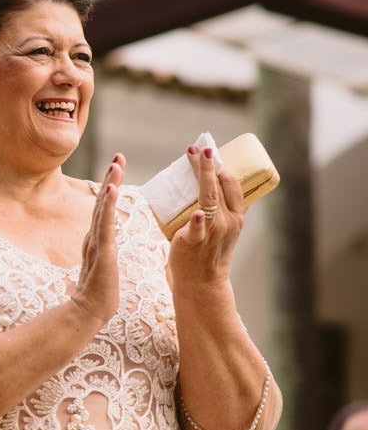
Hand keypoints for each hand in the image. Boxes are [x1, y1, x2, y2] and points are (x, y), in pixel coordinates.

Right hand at [69, 154, 123, 328]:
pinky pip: (105, 224)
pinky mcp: (101, 251)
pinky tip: (111, 190)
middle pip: (102, 202)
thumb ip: (101, 258)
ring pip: (103, 208)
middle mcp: (94, 237)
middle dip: (111, 178)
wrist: (87, 313)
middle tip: (119, 157)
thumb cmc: (98, 296)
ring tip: (116, 164)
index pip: (104, 210)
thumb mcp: (103, 270)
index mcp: (96, 241)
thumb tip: (102, 254)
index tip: (117, 170)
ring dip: (109, 184)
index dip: (110, 189)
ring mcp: (96, 243)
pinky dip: (107, 205)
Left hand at [169, 144, 243, 283]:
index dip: (220, 167)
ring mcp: (212, 231)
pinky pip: (197, 229)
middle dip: (208, 165)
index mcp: (236, 216)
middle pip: (218, 186)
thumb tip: (214, 188)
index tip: (208, 151)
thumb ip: (221, 210)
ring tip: (192, 158)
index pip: (231, 185)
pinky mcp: (194, 241)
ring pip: (208, 198)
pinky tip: (198, 214)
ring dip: (202, 176)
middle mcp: (228, 221)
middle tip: (197, 148)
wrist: (202, 282)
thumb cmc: (209, 252)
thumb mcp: (224, 229)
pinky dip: (198, 221)